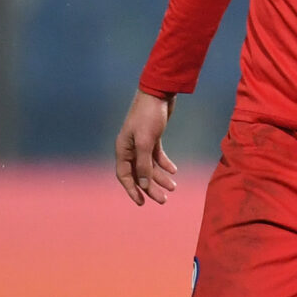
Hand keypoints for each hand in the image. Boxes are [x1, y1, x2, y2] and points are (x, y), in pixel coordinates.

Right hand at [113, 90, 179, 205]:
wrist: (159, 94)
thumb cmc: (148, 116)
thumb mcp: (146, 141)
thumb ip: (144, 164)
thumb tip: (143, 184)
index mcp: (123, 149)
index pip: (124, 175)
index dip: (132, 190)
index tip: (142, 203)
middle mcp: (130, 148)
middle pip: (139, 173)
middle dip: (150, 187)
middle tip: (163, 200)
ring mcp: (141, 143)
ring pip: (149, 166)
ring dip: (160, 177)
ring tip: (173, 187)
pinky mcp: (152, 137)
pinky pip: (157, 156)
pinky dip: (165, 164)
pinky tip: (174, 171)